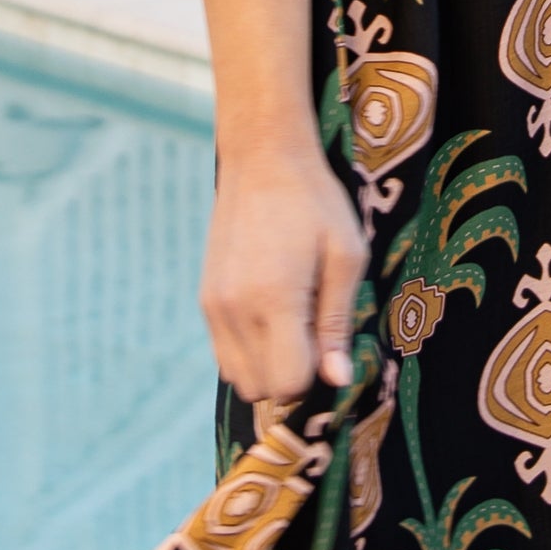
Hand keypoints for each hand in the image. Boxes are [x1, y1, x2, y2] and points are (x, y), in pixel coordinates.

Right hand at [201, 140, 366, 406]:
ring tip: (294, 326)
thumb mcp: (346, 257)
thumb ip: (338, 322)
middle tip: (316, 336)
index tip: (331, 347)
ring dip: (270, 368)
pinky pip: (224, 356)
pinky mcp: (205, 301)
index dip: (317, 378)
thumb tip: (338, 379)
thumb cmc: (316, 204)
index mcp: (275, 299)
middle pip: (263, 389)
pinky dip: (250, 354)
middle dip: (294, 377)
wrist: (261, 160)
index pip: (289, 383)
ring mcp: (214, 308)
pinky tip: (271, 318)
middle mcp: (235, 311)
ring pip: (239, 379)